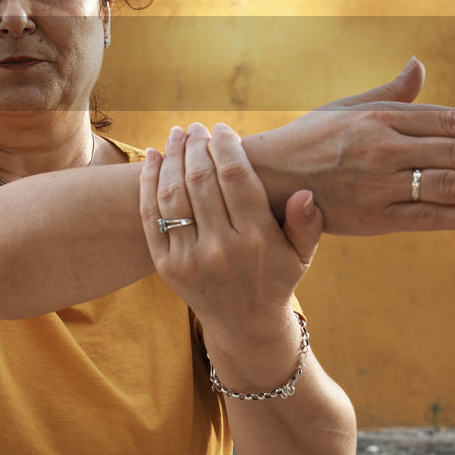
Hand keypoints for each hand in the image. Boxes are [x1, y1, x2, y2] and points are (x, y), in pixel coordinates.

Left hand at [139, 122, 320, 340]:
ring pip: (173, 194)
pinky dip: (148, 182)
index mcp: (257, 241)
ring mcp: (189, 259)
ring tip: (178, 135)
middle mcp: (221, 250)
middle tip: (197, 128)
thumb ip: (306, 224)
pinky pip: (151, 216)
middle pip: (201, 181)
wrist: (243, 325)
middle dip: (198, 146)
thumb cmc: (275, 278)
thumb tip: (304, 193)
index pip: (237, 179)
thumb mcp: (300, 255)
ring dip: (172, 157)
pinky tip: (153, 157)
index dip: (226, 147)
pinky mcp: (165, 266)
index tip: (223, 129)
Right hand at [242, 57, 454, 234]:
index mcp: (379, 117)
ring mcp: (376, 184)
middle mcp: (381, 148)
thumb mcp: (345, 108)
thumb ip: (390, 92)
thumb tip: (419, 65)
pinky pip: (426, 217)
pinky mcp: (370, 217)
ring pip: (450, 186)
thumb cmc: (308, 140)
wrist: (263, 179)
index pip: (450, 121)